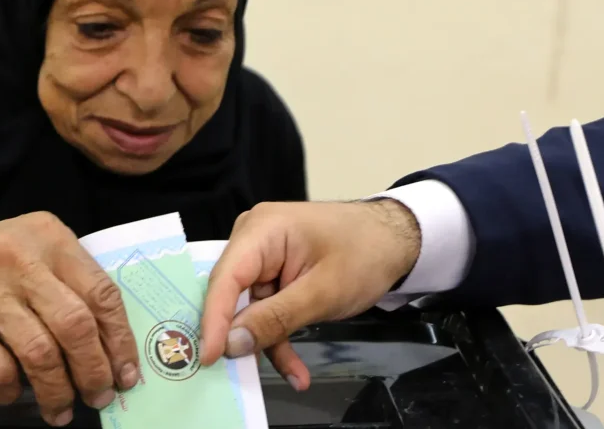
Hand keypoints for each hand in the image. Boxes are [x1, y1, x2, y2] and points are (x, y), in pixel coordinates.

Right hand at [0, 211, 137, 426]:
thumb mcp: (28, 246)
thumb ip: (66, 279)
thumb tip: (109, 342)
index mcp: (48, 237)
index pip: (101, 292)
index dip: (120, 340)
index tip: (128, 372)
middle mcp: (19, 260)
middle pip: (75, 327)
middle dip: (94, 371)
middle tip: (100, 395)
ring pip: (39, 355)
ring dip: (57, 392)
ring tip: (61, 409)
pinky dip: (11, 392)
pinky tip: (13, 395)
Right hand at [199, 200, 419, 389]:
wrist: (394, 239)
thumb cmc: (365, 253)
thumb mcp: (323, 292)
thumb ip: (275, 318)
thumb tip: (232, 343)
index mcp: (261, 230)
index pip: (225, 278)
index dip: (213, 319)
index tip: (208, 357)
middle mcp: (252, 239)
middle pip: (230, 294)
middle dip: (240, 335)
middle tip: (238, 373)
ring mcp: (262, 257)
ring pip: (249, 309)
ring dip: (268, 342)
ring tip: (295, 374)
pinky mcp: (272, 274)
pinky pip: (265, 309)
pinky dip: (279, 335)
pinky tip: (296, 367)